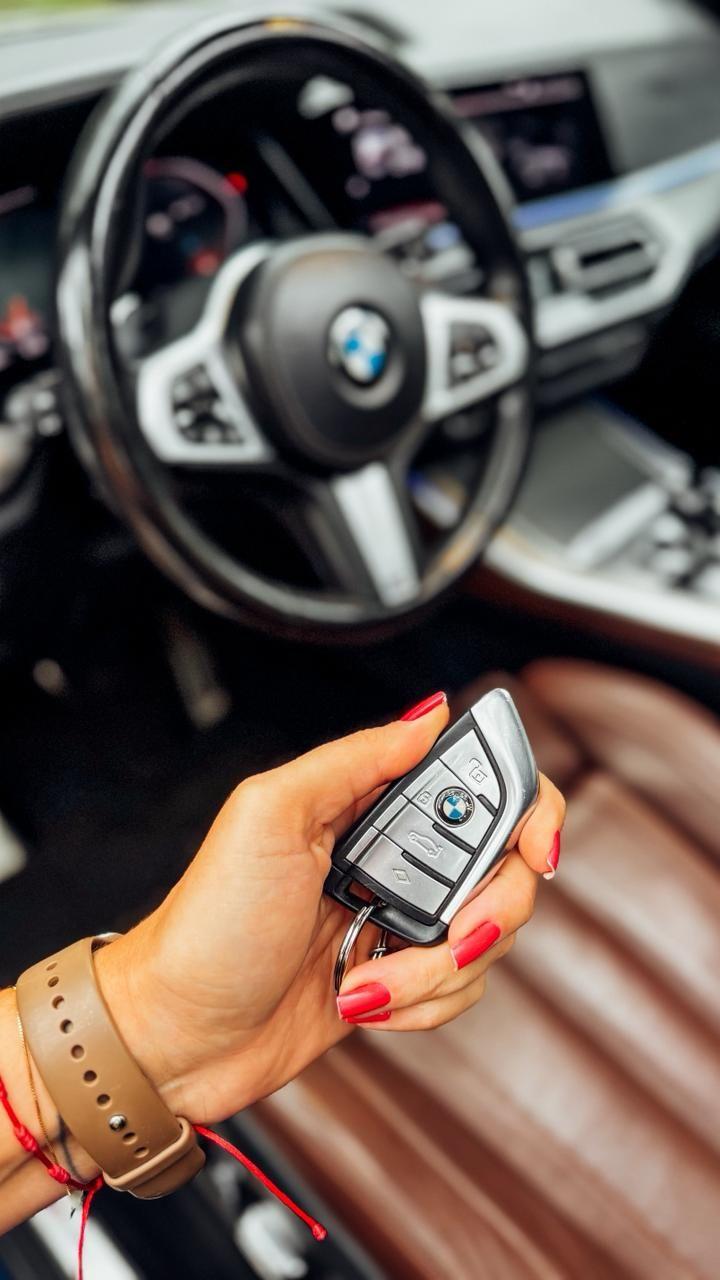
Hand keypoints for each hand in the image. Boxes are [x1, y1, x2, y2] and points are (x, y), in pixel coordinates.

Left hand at [97, 694, 564, 1125]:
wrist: (178, 1034)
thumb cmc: (209, 924)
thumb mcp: (270, 815)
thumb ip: (356, 758)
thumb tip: (428, 713)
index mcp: (369, 803)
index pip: (482, 783)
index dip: (529, 810)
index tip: (534, 849)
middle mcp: (396, 855)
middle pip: (506, 866)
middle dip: (488, 911)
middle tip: (448, 933)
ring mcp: (402, 920)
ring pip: (488, 936)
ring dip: (439, 970)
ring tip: (370, 977)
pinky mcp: (401, 979)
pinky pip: (461, 988)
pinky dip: (426, 1004)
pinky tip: (367, 1000)